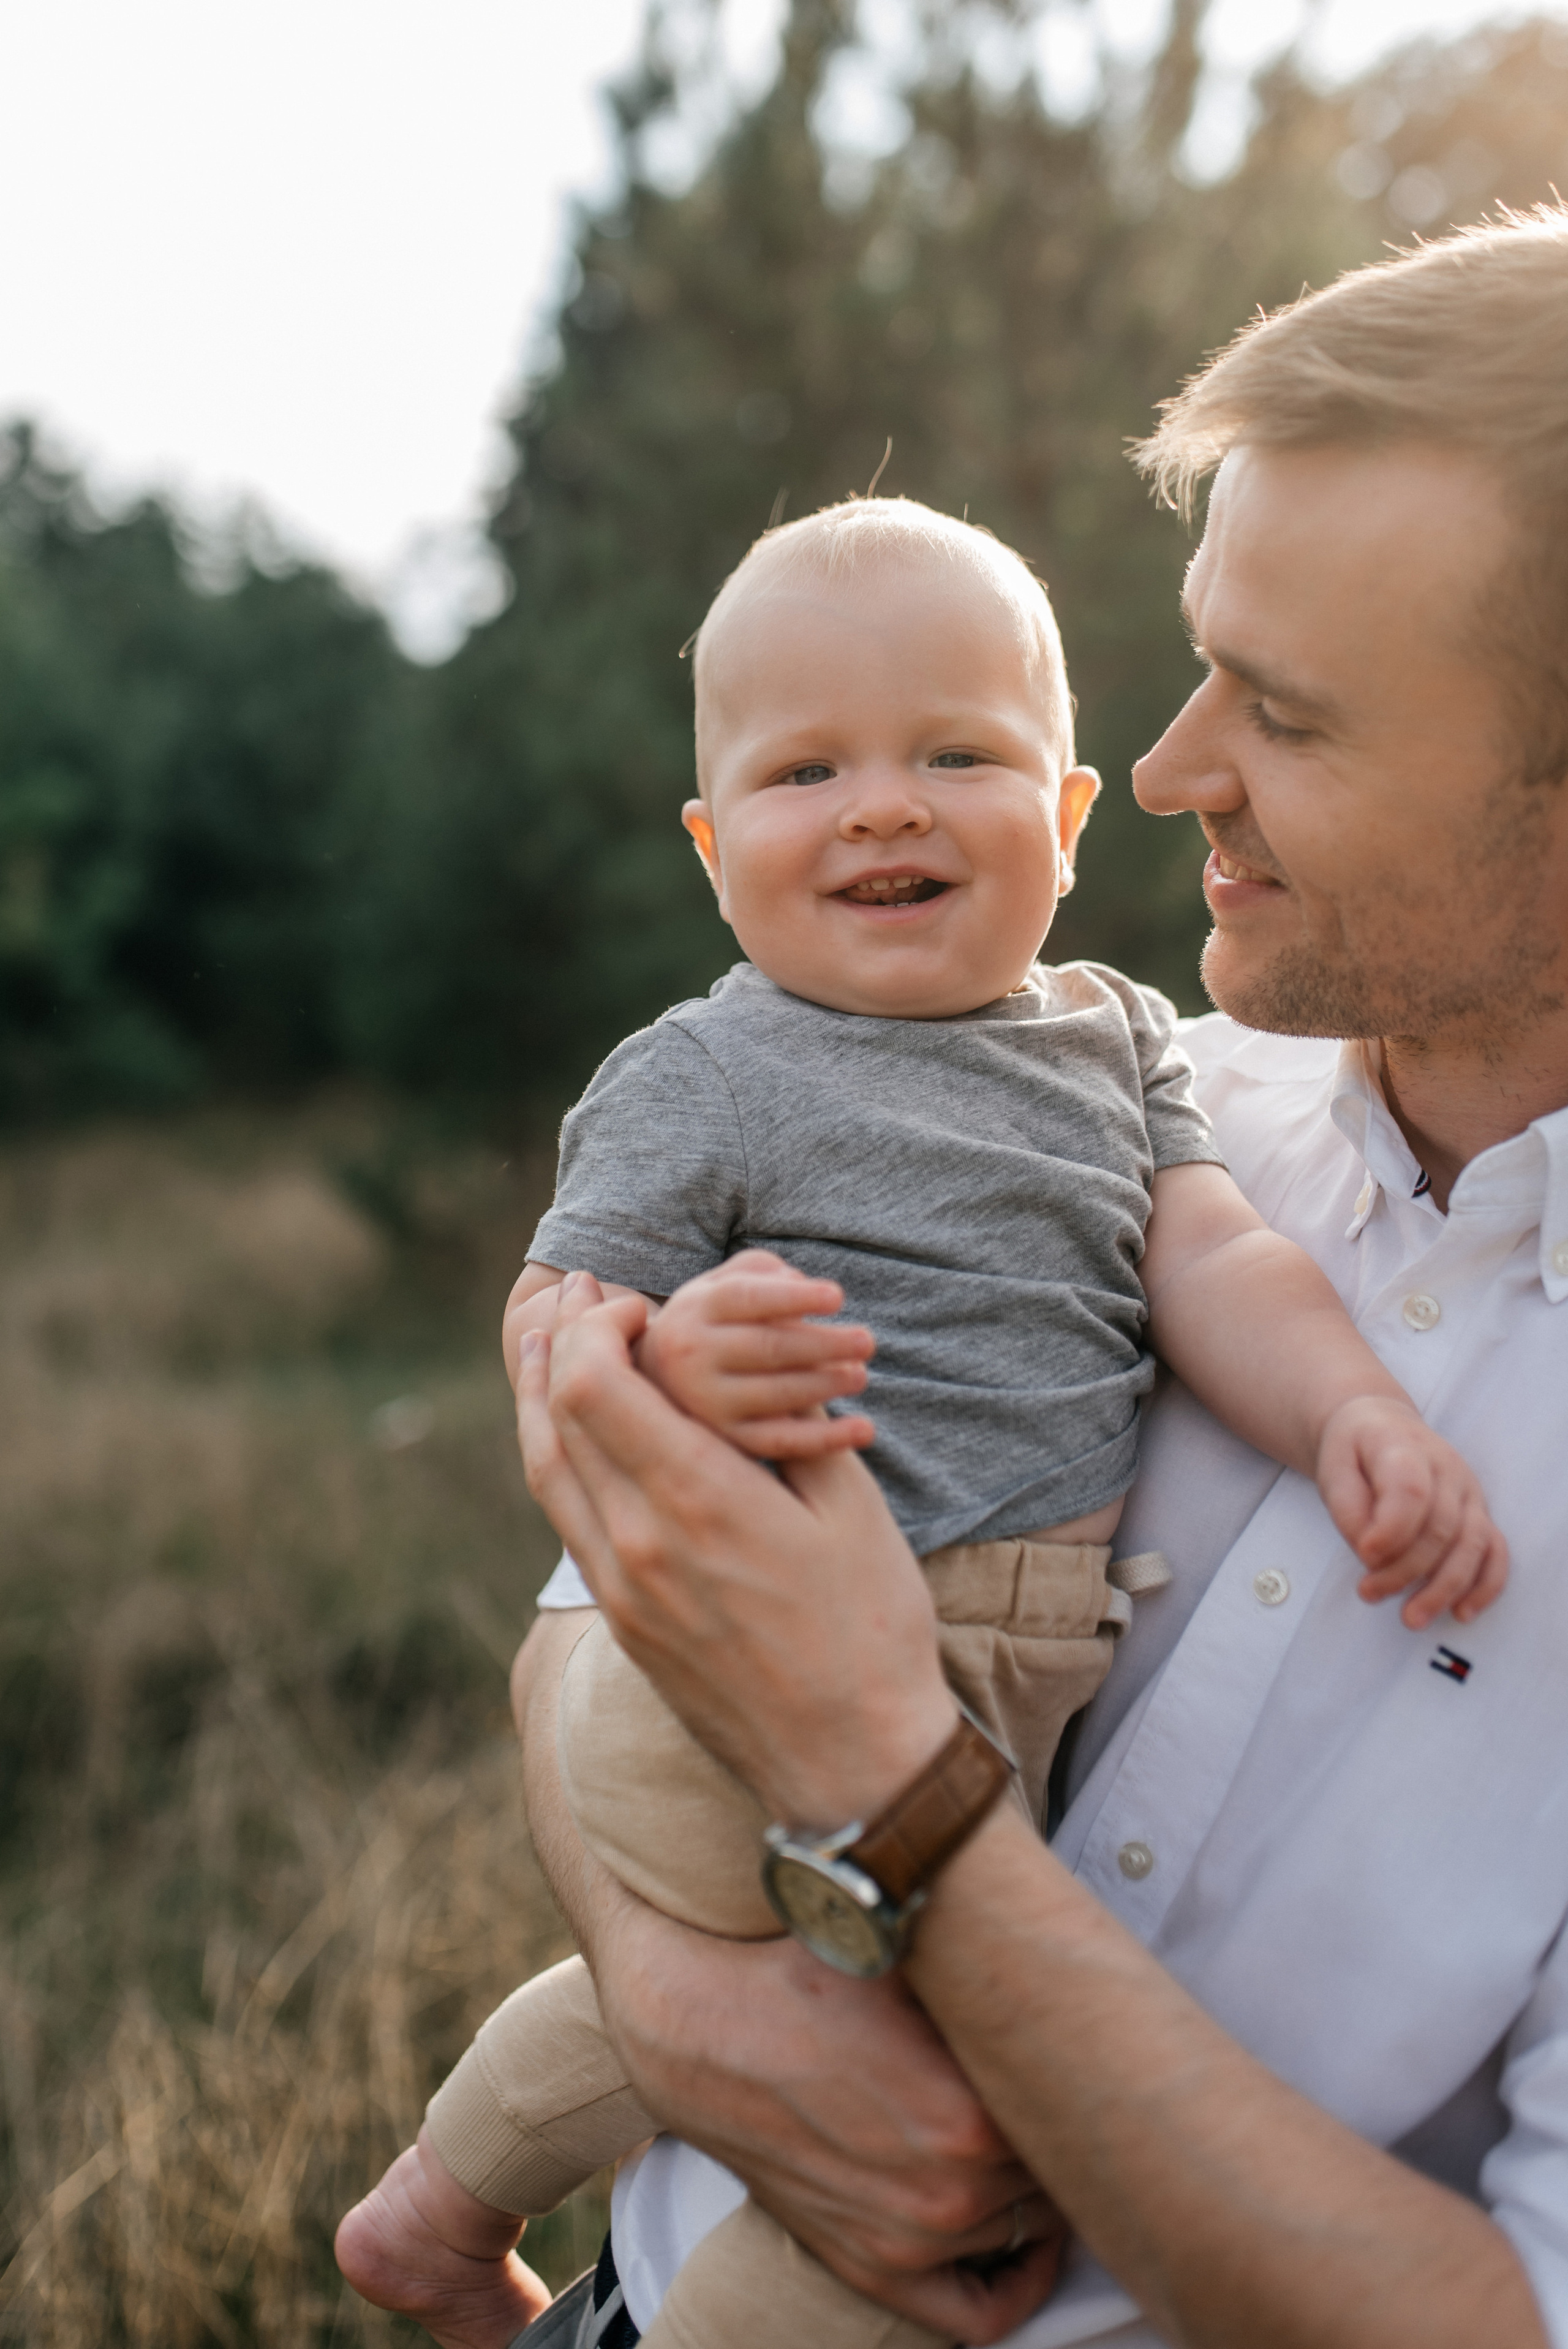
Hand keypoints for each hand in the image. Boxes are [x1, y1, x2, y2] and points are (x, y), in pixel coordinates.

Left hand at [518, 1269, 953, 1828]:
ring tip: (552, 1341)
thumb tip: (752, 1355)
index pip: (596, 1385)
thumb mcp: (850, 1508)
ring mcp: (620, 1591)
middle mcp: (636, 1546)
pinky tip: (574, 1430)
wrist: (851, 1764)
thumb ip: (792, 1423)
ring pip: (545, 1472)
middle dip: (564, 1341)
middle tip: (581, 1290)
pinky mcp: (622, 1623)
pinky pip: (567, 1521)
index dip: (600, 1326)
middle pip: (556, 1419)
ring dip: (542, 1397)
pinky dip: (557, 1457)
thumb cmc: (870, 1629)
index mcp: (697, 1504)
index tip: (641, 1300)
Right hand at [593, 1882, 1064, 2343]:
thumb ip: (990, 1979)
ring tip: (1035, 2132)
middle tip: (1069, 2087)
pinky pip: (979, 2312)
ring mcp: (910, 2242)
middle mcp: (948, 2195)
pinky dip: (1017, 2282)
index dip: (1086, 2081)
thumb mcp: (912, 1959)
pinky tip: (1029, 2240)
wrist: (700, 2026)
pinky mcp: (871, 2267)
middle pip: (1056, 2173)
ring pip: (1026, 2227)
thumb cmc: (803, 1978)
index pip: (1074, 2117)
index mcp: (969, 2119)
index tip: (1091, 2055)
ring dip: (1037, 2187)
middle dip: (1062, 2129)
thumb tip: (1060, 1962)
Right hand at [636, 1249, 875, 1458]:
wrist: (656, 1379)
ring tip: (860, 1375)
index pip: (749, 1298)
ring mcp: (706, 1403)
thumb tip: (798, 1281)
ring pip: (777, 1395)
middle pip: (769, 1347)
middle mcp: (693, 1356)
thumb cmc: (710, 1321)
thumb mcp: (720, 1285)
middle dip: (824, 1344)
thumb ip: (760, 1271)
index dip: (795, 1298)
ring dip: (826, 1386)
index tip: (838, 1297)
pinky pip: (782, 1443)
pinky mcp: (725, 1441)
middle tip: (867, 1341)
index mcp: (696, 1309)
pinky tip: (863, 1431)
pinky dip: (826, 1440)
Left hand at [1316, 1396, 1508, 1629]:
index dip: (1392, 1529)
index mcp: (1405, 1447)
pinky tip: (1462, 1612)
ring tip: (1411, 1618)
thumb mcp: (1332, 1468)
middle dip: (1405, 1570)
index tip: (1365, 1556)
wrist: (1378, 1424)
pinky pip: (1495, 1551)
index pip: (1411, 1490)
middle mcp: (1447, 1468)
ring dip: (1443, 1587)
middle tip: (1367, 1593)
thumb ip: (1346, 1507)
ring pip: (1471, 1544)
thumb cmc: (1353, 1452)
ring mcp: (1468, 1492)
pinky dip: (1485, 1585)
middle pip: (1440, 1527)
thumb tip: (1369, 1552)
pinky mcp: (1479, 1513)